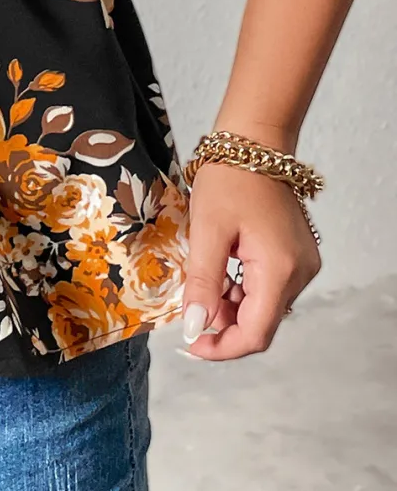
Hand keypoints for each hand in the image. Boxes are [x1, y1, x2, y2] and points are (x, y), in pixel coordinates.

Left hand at [180, 163, 320, 359]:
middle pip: (261, 323)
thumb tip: (195, 327)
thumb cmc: (228, 180)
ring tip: (202, 285)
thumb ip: (202, 283)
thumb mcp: (206, 232)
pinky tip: (221, 273)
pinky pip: (269, 288)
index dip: (222, 347)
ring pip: (264, 307)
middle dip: (223, 325)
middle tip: (189, 311)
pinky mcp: (296, 256)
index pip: (256, 333)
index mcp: (280, 270)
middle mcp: (300, 273)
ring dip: (231, 307)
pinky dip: (242, 290)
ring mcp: (302, 265)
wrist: (254, 143)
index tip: (191, 345)